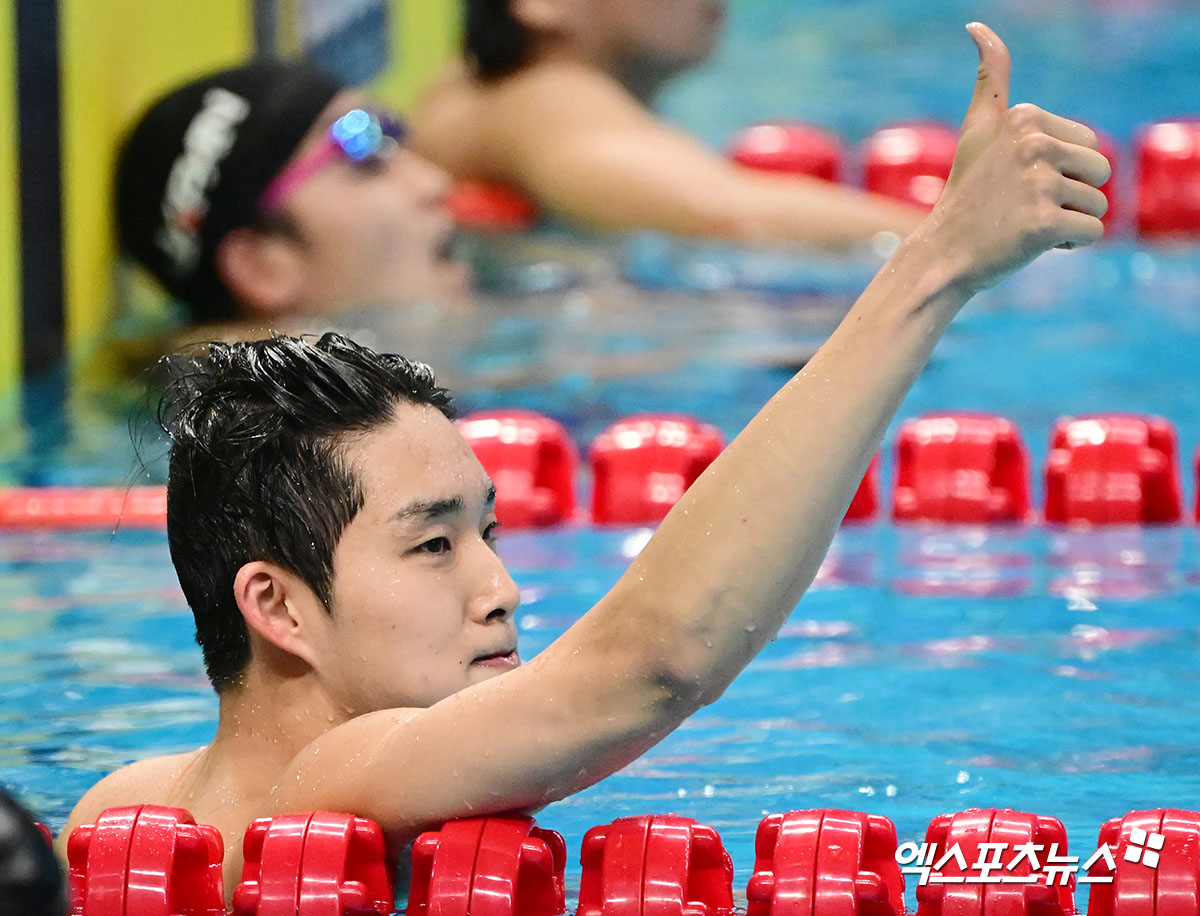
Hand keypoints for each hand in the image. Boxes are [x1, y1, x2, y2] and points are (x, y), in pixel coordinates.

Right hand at [922, 23, 1110, 291]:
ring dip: (1071, 221)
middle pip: (1099, 170)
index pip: (1087, 144)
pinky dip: (1069, 244)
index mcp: (1024, 118)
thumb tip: (976, 26)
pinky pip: (1092, 233)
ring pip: (1098, 203)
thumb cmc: (966, 195)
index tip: (1017, 181)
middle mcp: (1033, 145)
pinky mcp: (1044, 223)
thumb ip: (990, 76)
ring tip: (1027, 224)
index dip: (1060, 169)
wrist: (942, 255)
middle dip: (1071, 194)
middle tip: (1024, 206)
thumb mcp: (978, 128)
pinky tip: (1033, 243)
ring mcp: (1038, 185)